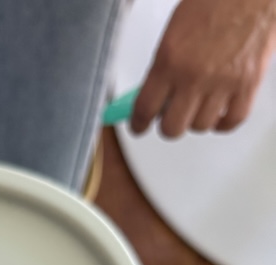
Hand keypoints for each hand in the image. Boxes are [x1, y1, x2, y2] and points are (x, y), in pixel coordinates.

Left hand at [132, 0, 275, 135]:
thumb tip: (156, 91)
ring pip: (200, 126)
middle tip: (170, 116)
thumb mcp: (176, 30)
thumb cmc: (216, 0)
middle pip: (172, 128)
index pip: (144, 109)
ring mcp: (221, 83)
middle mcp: (194, 76)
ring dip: (197, 120)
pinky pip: (231, 121)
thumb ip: (164, 64)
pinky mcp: (248, 85)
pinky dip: (224, 122)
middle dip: (168, 124)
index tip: (139, 126)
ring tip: (197, 106)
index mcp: (169, 59)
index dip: (139, 123)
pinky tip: (219, 113)